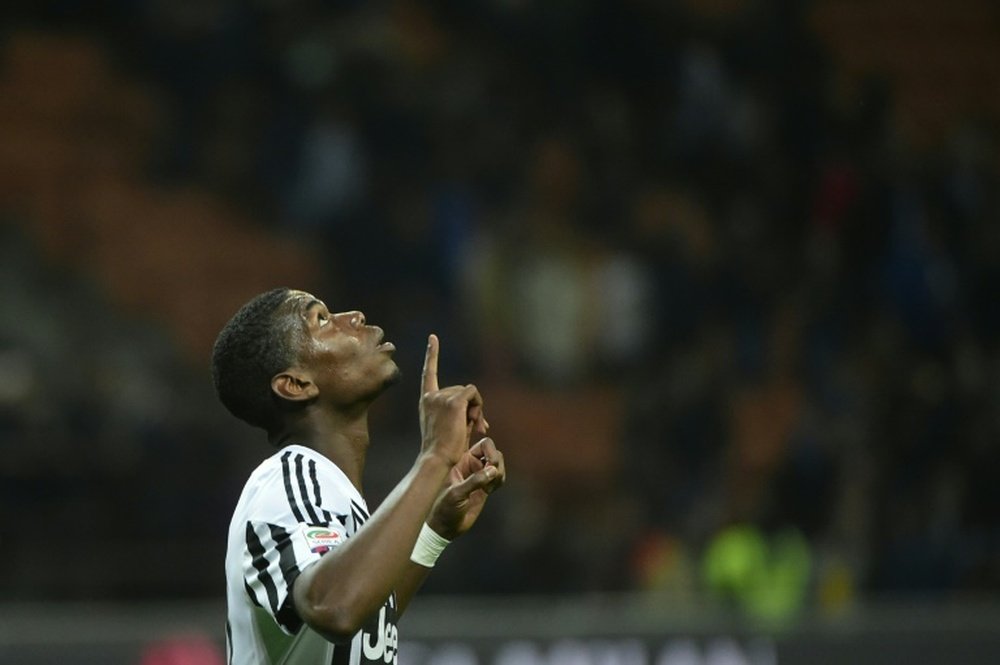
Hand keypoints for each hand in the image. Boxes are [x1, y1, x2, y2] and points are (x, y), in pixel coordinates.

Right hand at [418, 334, 485, 465]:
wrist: (438, 458)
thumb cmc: (445, 449)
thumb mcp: (450, 426)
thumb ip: (461, 413)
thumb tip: (477, 411)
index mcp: (426, 400)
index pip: (429, 372)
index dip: (432, 354)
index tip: (433, 337)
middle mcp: (431, 395)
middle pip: (462, 389)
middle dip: (472, 406)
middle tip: (478, 426)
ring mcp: (441, 397)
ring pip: (470, 393)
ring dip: (477, 409)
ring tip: (475, 428)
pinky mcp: (454, 401)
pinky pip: (474, 394)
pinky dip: (479, 406)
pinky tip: (476, 423)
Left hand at [427, 437, 505, 539]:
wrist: (446, 526)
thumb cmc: (444, 508)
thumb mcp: (456, 493)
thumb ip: (475, 481)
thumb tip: (493, 470)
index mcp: (460, 459)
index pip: (482, 444)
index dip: (490, 449)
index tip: (490, 463)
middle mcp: (470, 463)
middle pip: (492, 451)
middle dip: (496, 461)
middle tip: (491, 476)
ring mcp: (478, 474)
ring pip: (497, 463)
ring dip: (499, 472)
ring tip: (489, 487)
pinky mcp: (485, 485)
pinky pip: (499, 476)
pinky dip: (500, 480)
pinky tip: (490, 490)